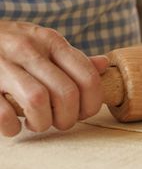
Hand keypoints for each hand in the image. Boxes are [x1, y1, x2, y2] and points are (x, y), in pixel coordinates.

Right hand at [0, 21, 108, 136]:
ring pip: (38, 101)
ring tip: (37, 124)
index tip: (84, 113)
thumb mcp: (41, 43)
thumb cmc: (8, 46)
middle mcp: (27, 49)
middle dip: (69, 118)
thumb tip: (104, 65)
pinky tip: (12, 126)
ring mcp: (1, 64)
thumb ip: (70, 58)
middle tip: (60, 122)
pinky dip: (12, 127)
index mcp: (50, 41)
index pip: (88, 76)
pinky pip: (3, 113)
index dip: (93, 103)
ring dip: (43, 122)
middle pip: (66, 93)